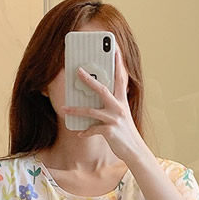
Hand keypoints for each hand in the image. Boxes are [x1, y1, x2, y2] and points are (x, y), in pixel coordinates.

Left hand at [64, 46, 147, 162]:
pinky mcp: (110, 132)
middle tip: (77, 71)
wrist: (134, 151)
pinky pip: (93, 129)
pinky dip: (85, 131)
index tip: (114, 49)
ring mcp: (114, 120)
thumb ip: (112, 106)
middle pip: (102, 90)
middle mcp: (119, 108)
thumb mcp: (121, 116)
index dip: (118, 63)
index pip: (121, 78)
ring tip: (64, 109)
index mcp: (122, 101)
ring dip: (76, 110)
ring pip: (91, 111)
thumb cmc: (125, 133)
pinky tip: (79, 133)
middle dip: (89, 80)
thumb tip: (95, 99)